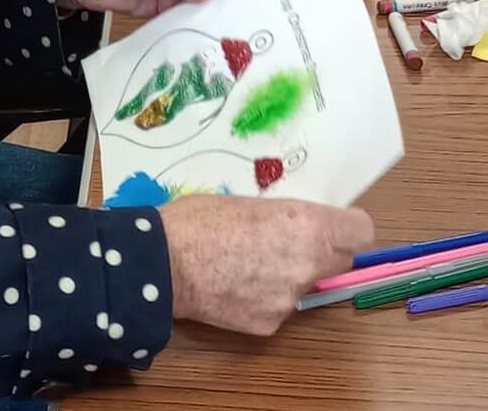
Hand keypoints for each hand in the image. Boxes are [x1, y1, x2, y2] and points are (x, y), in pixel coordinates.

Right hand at [159, 195, 374, 335]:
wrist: (162, 262)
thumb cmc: (196, 219)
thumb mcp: (244, 200)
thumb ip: (280, 215)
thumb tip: (292, 224)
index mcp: (304, 224)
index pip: (360, 230)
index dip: (347, 225)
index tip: (333, 223)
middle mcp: (307, 263)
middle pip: (340, 259)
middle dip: (320, 249)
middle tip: (285, 240)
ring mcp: (291, 298)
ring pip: (304, 283)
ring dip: (287, 273)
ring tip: (244, 262)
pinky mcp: (272, 323)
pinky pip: (278, 306)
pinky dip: (263, 295)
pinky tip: (232, 283)